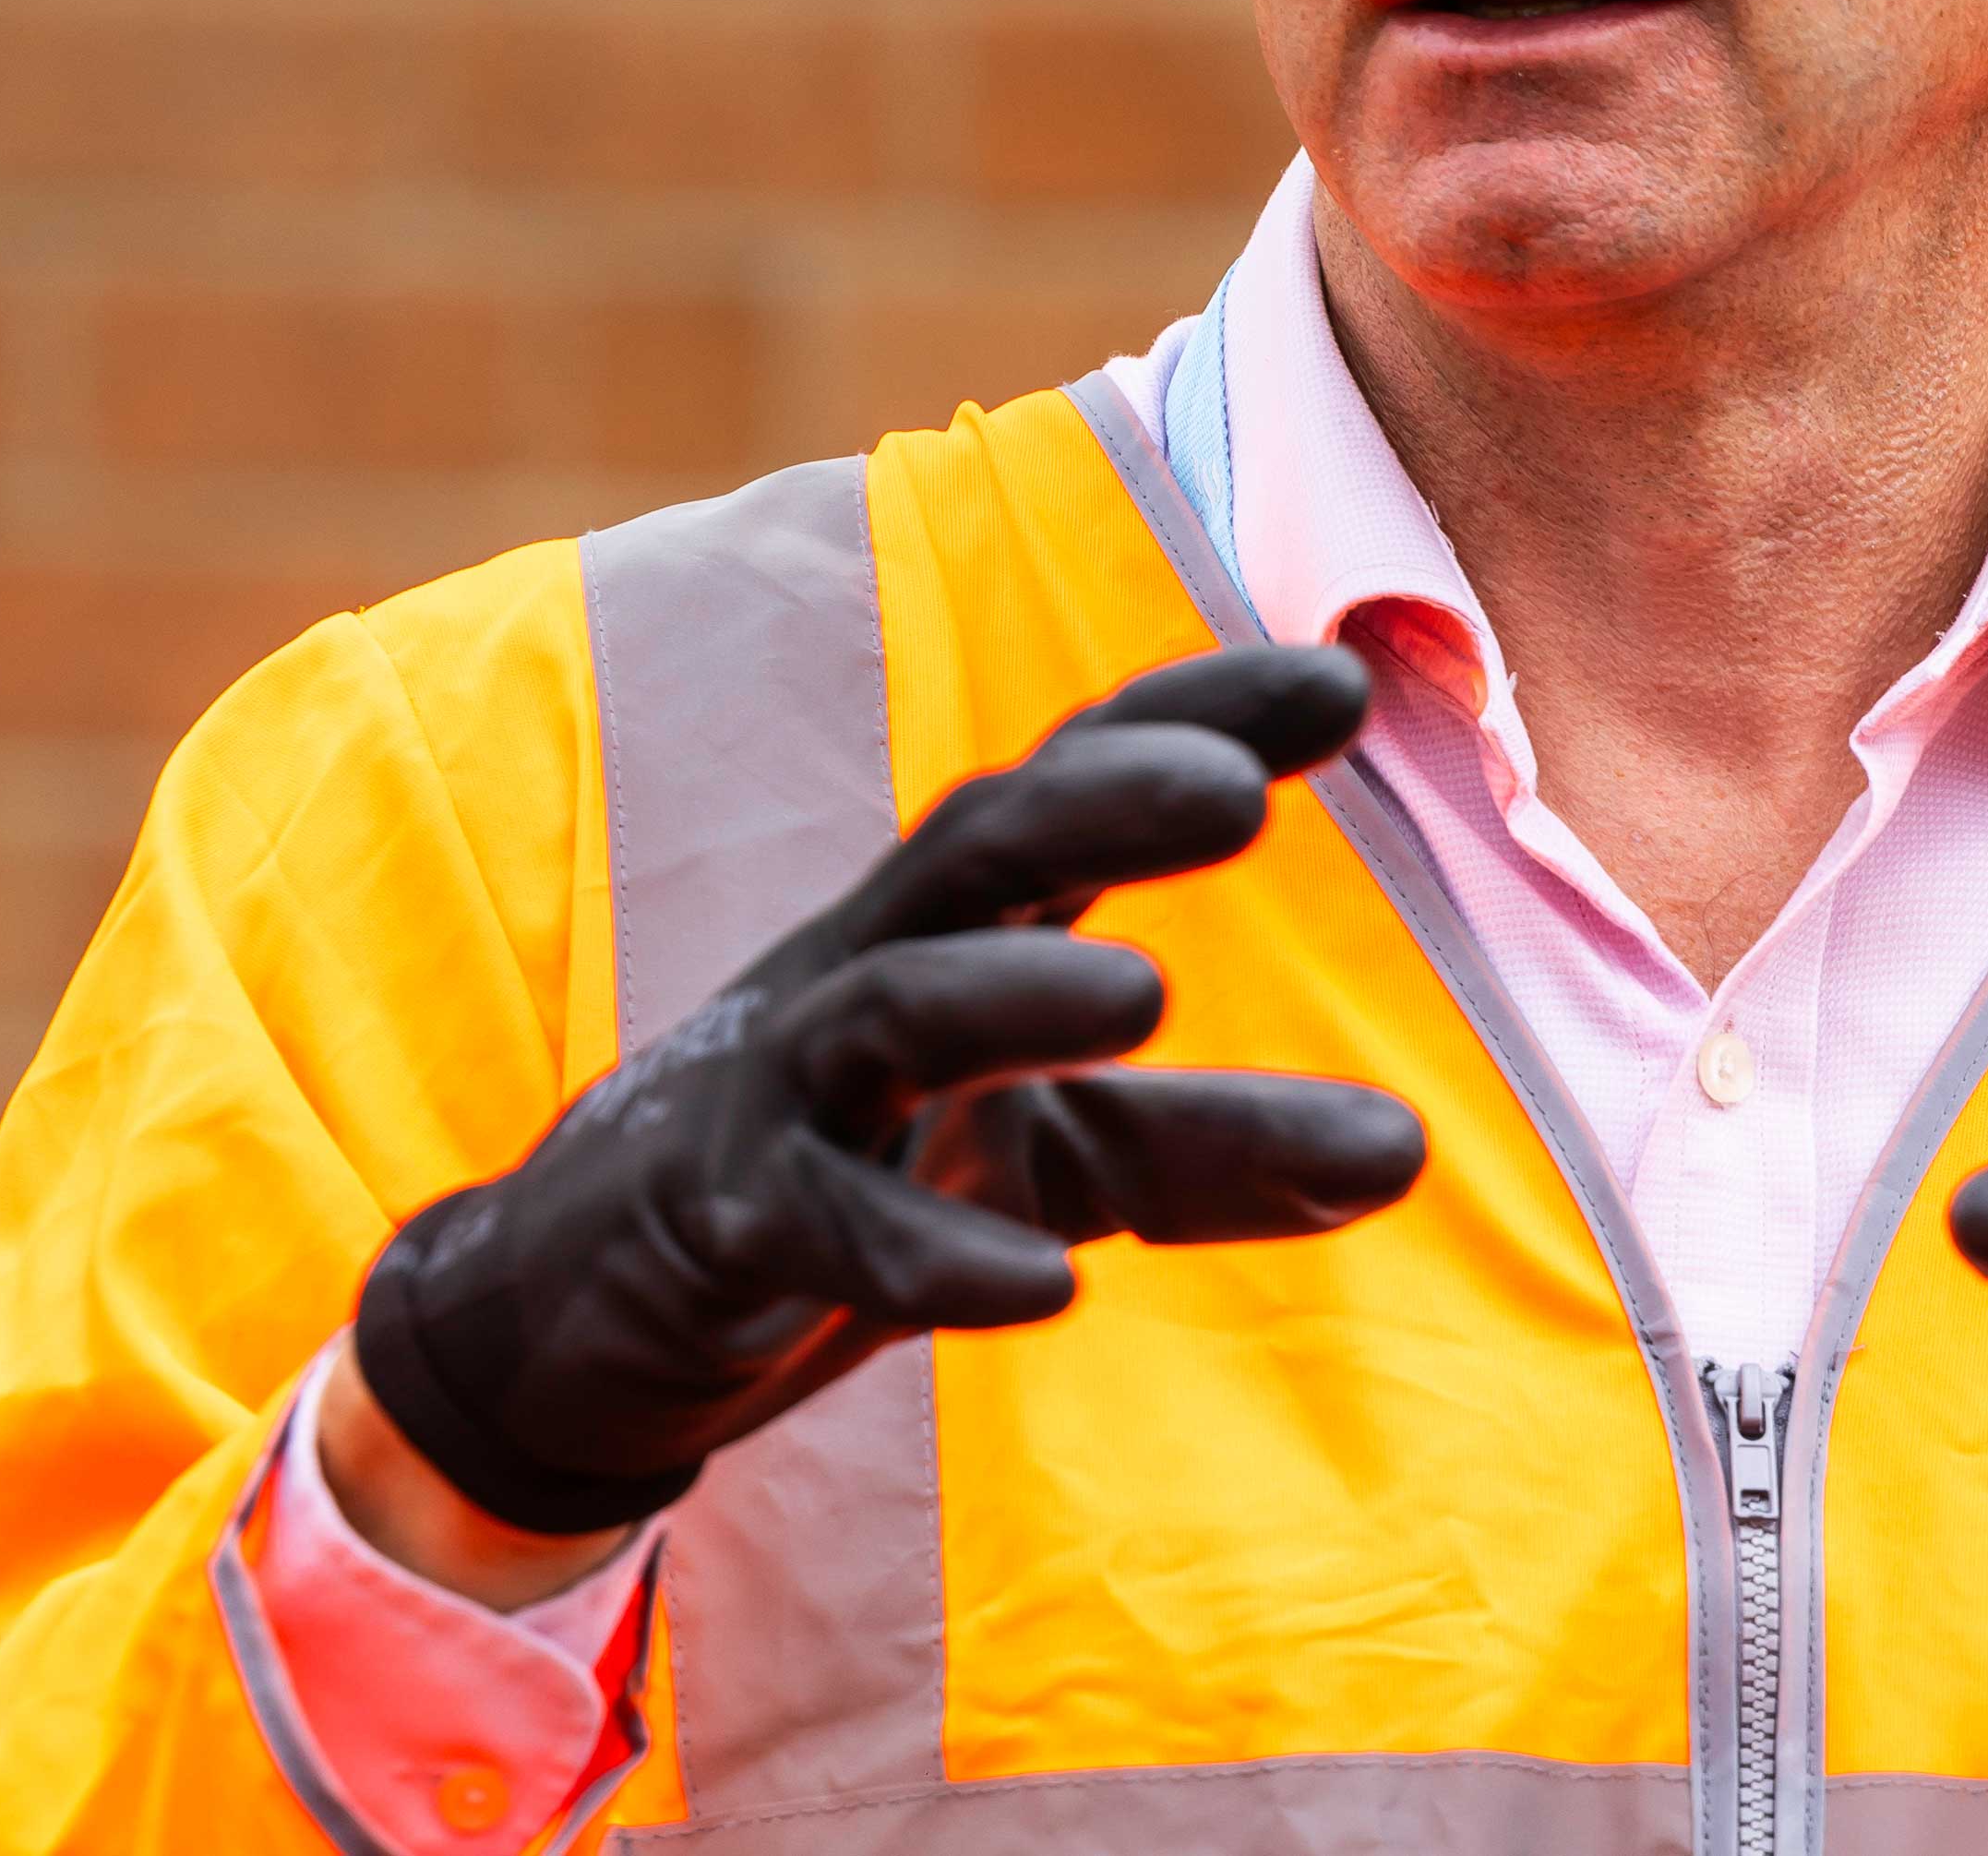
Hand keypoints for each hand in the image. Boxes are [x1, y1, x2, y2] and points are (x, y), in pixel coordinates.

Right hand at [350, 642, 1429, 1535]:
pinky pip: (821, 1222)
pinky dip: (928, 1247)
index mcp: (957, 924)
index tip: (1347, 678)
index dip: (1194, 713)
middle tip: (1239, 790)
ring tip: (1146, 993)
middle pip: (978, 843)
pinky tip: (1043, 1286)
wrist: (580, 1309)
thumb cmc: (843, 1168)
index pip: (1075, 778)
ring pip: (890, 1006)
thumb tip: (1407, 1152)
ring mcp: (782, 1087)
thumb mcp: (1041, 1151)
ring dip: (1012, 998)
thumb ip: (1208, 1147)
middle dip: (1100, 799)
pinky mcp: (719, 1222)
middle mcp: (869, 966)